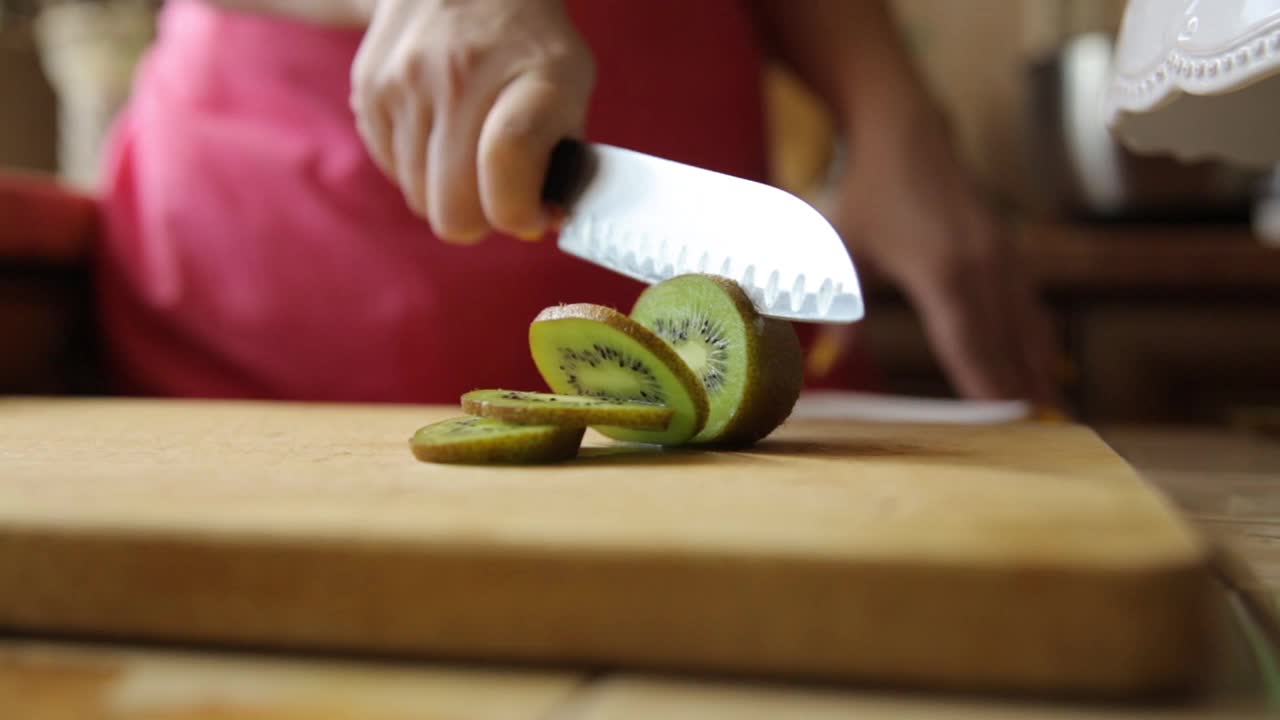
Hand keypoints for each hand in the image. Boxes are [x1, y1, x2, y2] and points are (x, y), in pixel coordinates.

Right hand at [349, 0, 593, 242]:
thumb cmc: (528, 44)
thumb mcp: (571, 83)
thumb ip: (563, 158)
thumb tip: (536, 223)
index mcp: (532, 74)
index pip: (508, 161)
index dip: (519, 211)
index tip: (533, 214)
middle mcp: (462, 74)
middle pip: (453, 206)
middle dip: (481, 219)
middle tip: (497, 195)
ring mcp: (406, 81)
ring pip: (419, 198)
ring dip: (448, 193)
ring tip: (469, 152)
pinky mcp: (369, 89)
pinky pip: (392, 171)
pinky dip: (418, 169)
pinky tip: (439, 131)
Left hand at [827, 111, 1061, 406]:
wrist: (904, 131)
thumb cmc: (867, 194)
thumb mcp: (845, 253)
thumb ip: (841, 313)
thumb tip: (827, 361)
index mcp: (940, 271)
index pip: (967, 344)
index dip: (985, 387)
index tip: (1002, 424)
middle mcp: (981, 264)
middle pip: (1003, 342)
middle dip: (1018, 390)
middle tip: (1038, 438)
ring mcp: (1001, 253)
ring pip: (1024, 324)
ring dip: (1034, 369)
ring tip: (1051, 413)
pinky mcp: (1007, 247)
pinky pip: (1028, 302)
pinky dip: (1036, 337)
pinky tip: (1045, 364)